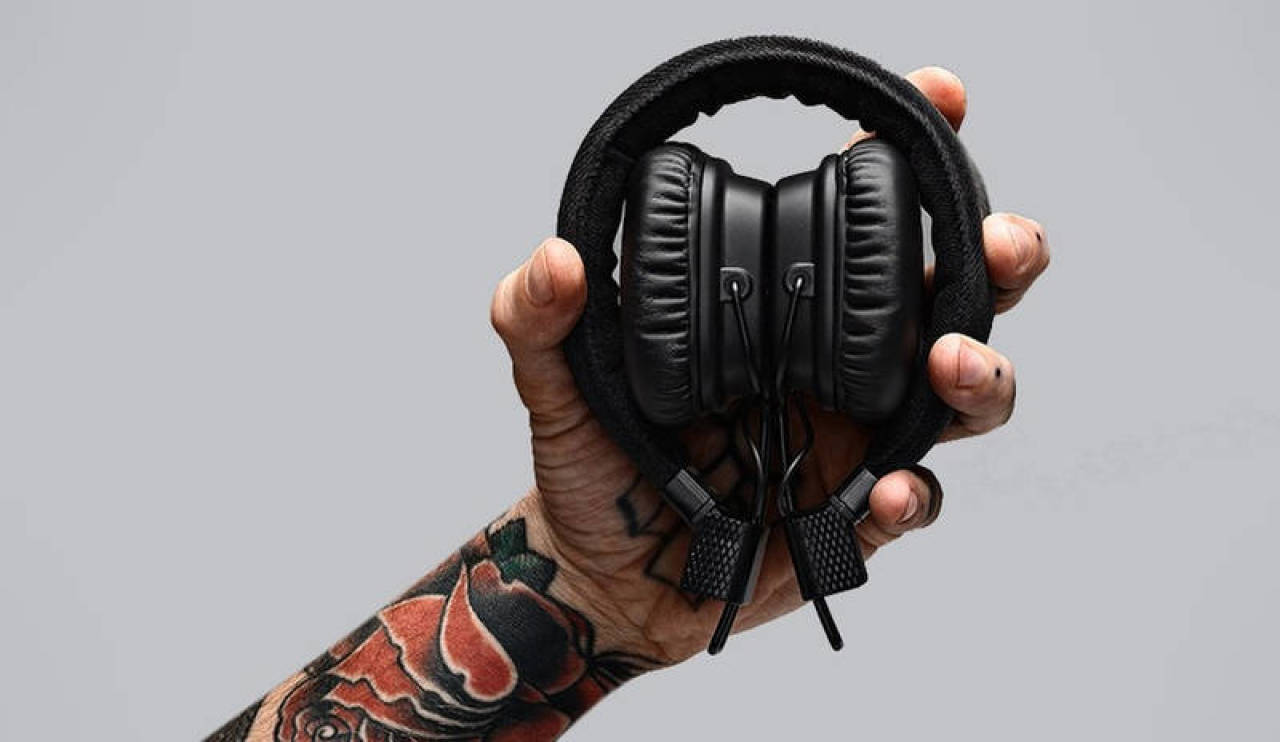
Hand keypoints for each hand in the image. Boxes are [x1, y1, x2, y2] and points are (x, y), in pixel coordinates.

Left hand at [491, 67, 1050, 664]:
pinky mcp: (854, 519)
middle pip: (953, 294)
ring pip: (964, 394)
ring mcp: (856, 439)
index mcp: (782, 307)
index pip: (862, 215)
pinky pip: (912, 502)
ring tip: (949, 366)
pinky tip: (885, 492)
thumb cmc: (588, 465)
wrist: (599, 575)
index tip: (942, 100)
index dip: (914, 153)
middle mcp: (836, 363)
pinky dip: (912, 495)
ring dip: (982, 372)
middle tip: (998, 244)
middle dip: (998, 255)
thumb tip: (558, 258)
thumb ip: (536, 315)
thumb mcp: (554, 380)